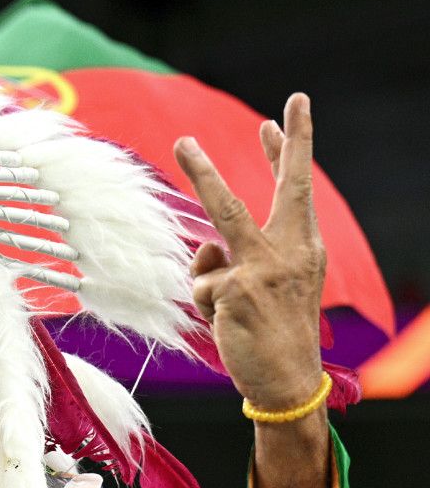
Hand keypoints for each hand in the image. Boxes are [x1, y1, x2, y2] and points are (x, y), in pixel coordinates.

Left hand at [173, 93, 326, 410]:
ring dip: (203, 173)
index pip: (298, 188)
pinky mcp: (237, 289)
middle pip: (280, 186)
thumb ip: (239, 257)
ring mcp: (265, 268)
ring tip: (183, 141)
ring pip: (224, 212)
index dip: (293, 147)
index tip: (293, 107)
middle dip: (272, 143)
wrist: (287, 381)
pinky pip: (200, 284)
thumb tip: (207, 248)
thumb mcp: (266, 288)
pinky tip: (223, 320)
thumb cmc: (275, 333)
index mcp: (303, 247)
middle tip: (263, 106)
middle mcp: (291, 251)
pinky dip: (203, 302)